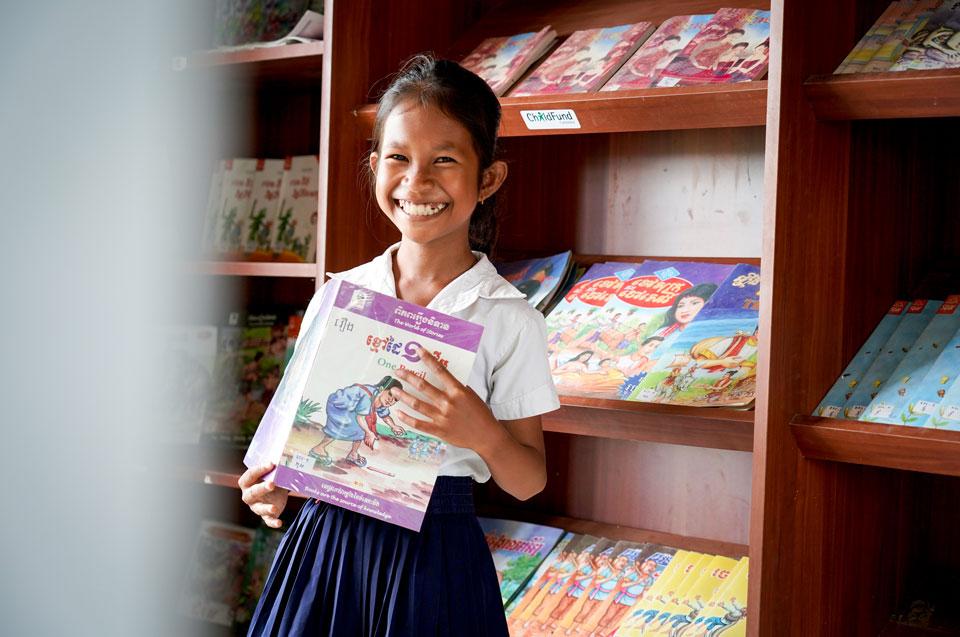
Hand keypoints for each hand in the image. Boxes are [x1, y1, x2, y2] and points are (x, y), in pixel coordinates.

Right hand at [238, 463, 288, 528]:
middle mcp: (249, 495)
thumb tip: (288, 455)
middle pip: (252, 493)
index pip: (249, 476)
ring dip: (266, 508)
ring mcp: (257, 506)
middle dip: (261, 488)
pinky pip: (268, 520)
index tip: (271, 464)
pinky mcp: (266, 515)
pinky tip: (279, 523)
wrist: (275, 491)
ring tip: (273, 508)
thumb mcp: (272, 472)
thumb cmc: (271, 478)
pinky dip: (273, 522)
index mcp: (247, 483)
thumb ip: (275, 466)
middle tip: (272, 484)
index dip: (259, 470)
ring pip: (258, 509)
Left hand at [390, 347, 504, 454]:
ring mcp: (442, 417)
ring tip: (393, 390)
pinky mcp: (439, 430)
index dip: (428, 359)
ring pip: (417, 404)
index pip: (440, 371)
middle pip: (423, 386)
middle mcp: (448, 402)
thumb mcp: (470, 395)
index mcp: (457, 391)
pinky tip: (398, 413)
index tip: (418, 351)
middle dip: (408, 377)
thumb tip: (442, 376)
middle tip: (397, 371)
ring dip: (404, 396)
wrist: (486, 435)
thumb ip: (456, 387)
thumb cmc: (480, 413)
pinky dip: (407, 418)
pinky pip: (419, 424)